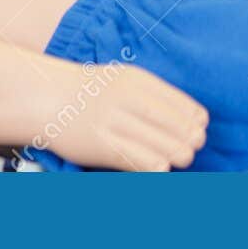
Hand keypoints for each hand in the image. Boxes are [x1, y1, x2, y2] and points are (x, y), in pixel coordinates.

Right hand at [40, 62, 208, 171]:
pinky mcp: (99, 145)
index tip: (200, 126)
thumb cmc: (91, 91)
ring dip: (174, 155)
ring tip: (180, 158)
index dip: (194, 117)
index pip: (177, 101)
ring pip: (157, 145)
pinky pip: (135, 160)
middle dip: (188, 139)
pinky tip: (160, 169)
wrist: (47, 97)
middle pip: (171, 125)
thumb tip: (190, 118)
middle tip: (194, 146)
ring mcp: (111, 122)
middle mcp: (124, 98)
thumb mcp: (123, 79)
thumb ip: (152, 94)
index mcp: (135, 79)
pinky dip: (152, 167)